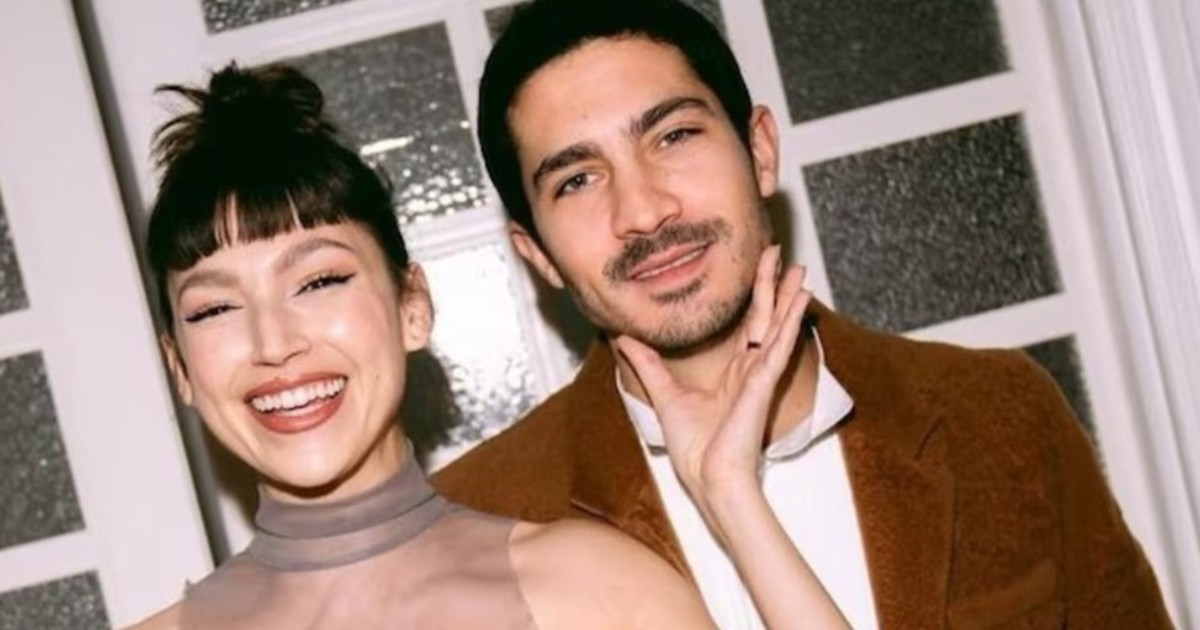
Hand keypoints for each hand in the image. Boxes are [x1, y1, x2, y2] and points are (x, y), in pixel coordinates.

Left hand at [615, 246, 810, 535]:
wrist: (707, 476)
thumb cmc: (695, 447)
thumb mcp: (664, 393)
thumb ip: (648, 363)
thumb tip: (624, 337)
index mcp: (734, 372)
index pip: (747, 324)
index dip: (752, 296)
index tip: (754, 268)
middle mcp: (751, 369)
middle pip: (764, 316)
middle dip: (770, 283)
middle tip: (774, 249)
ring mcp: (760, 374)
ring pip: (777, 325)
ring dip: (787, 294)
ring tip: (797, 266)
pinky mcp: (763, 382)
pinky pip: (779, 345)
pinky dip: (791, 320)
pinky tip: (800, 298)